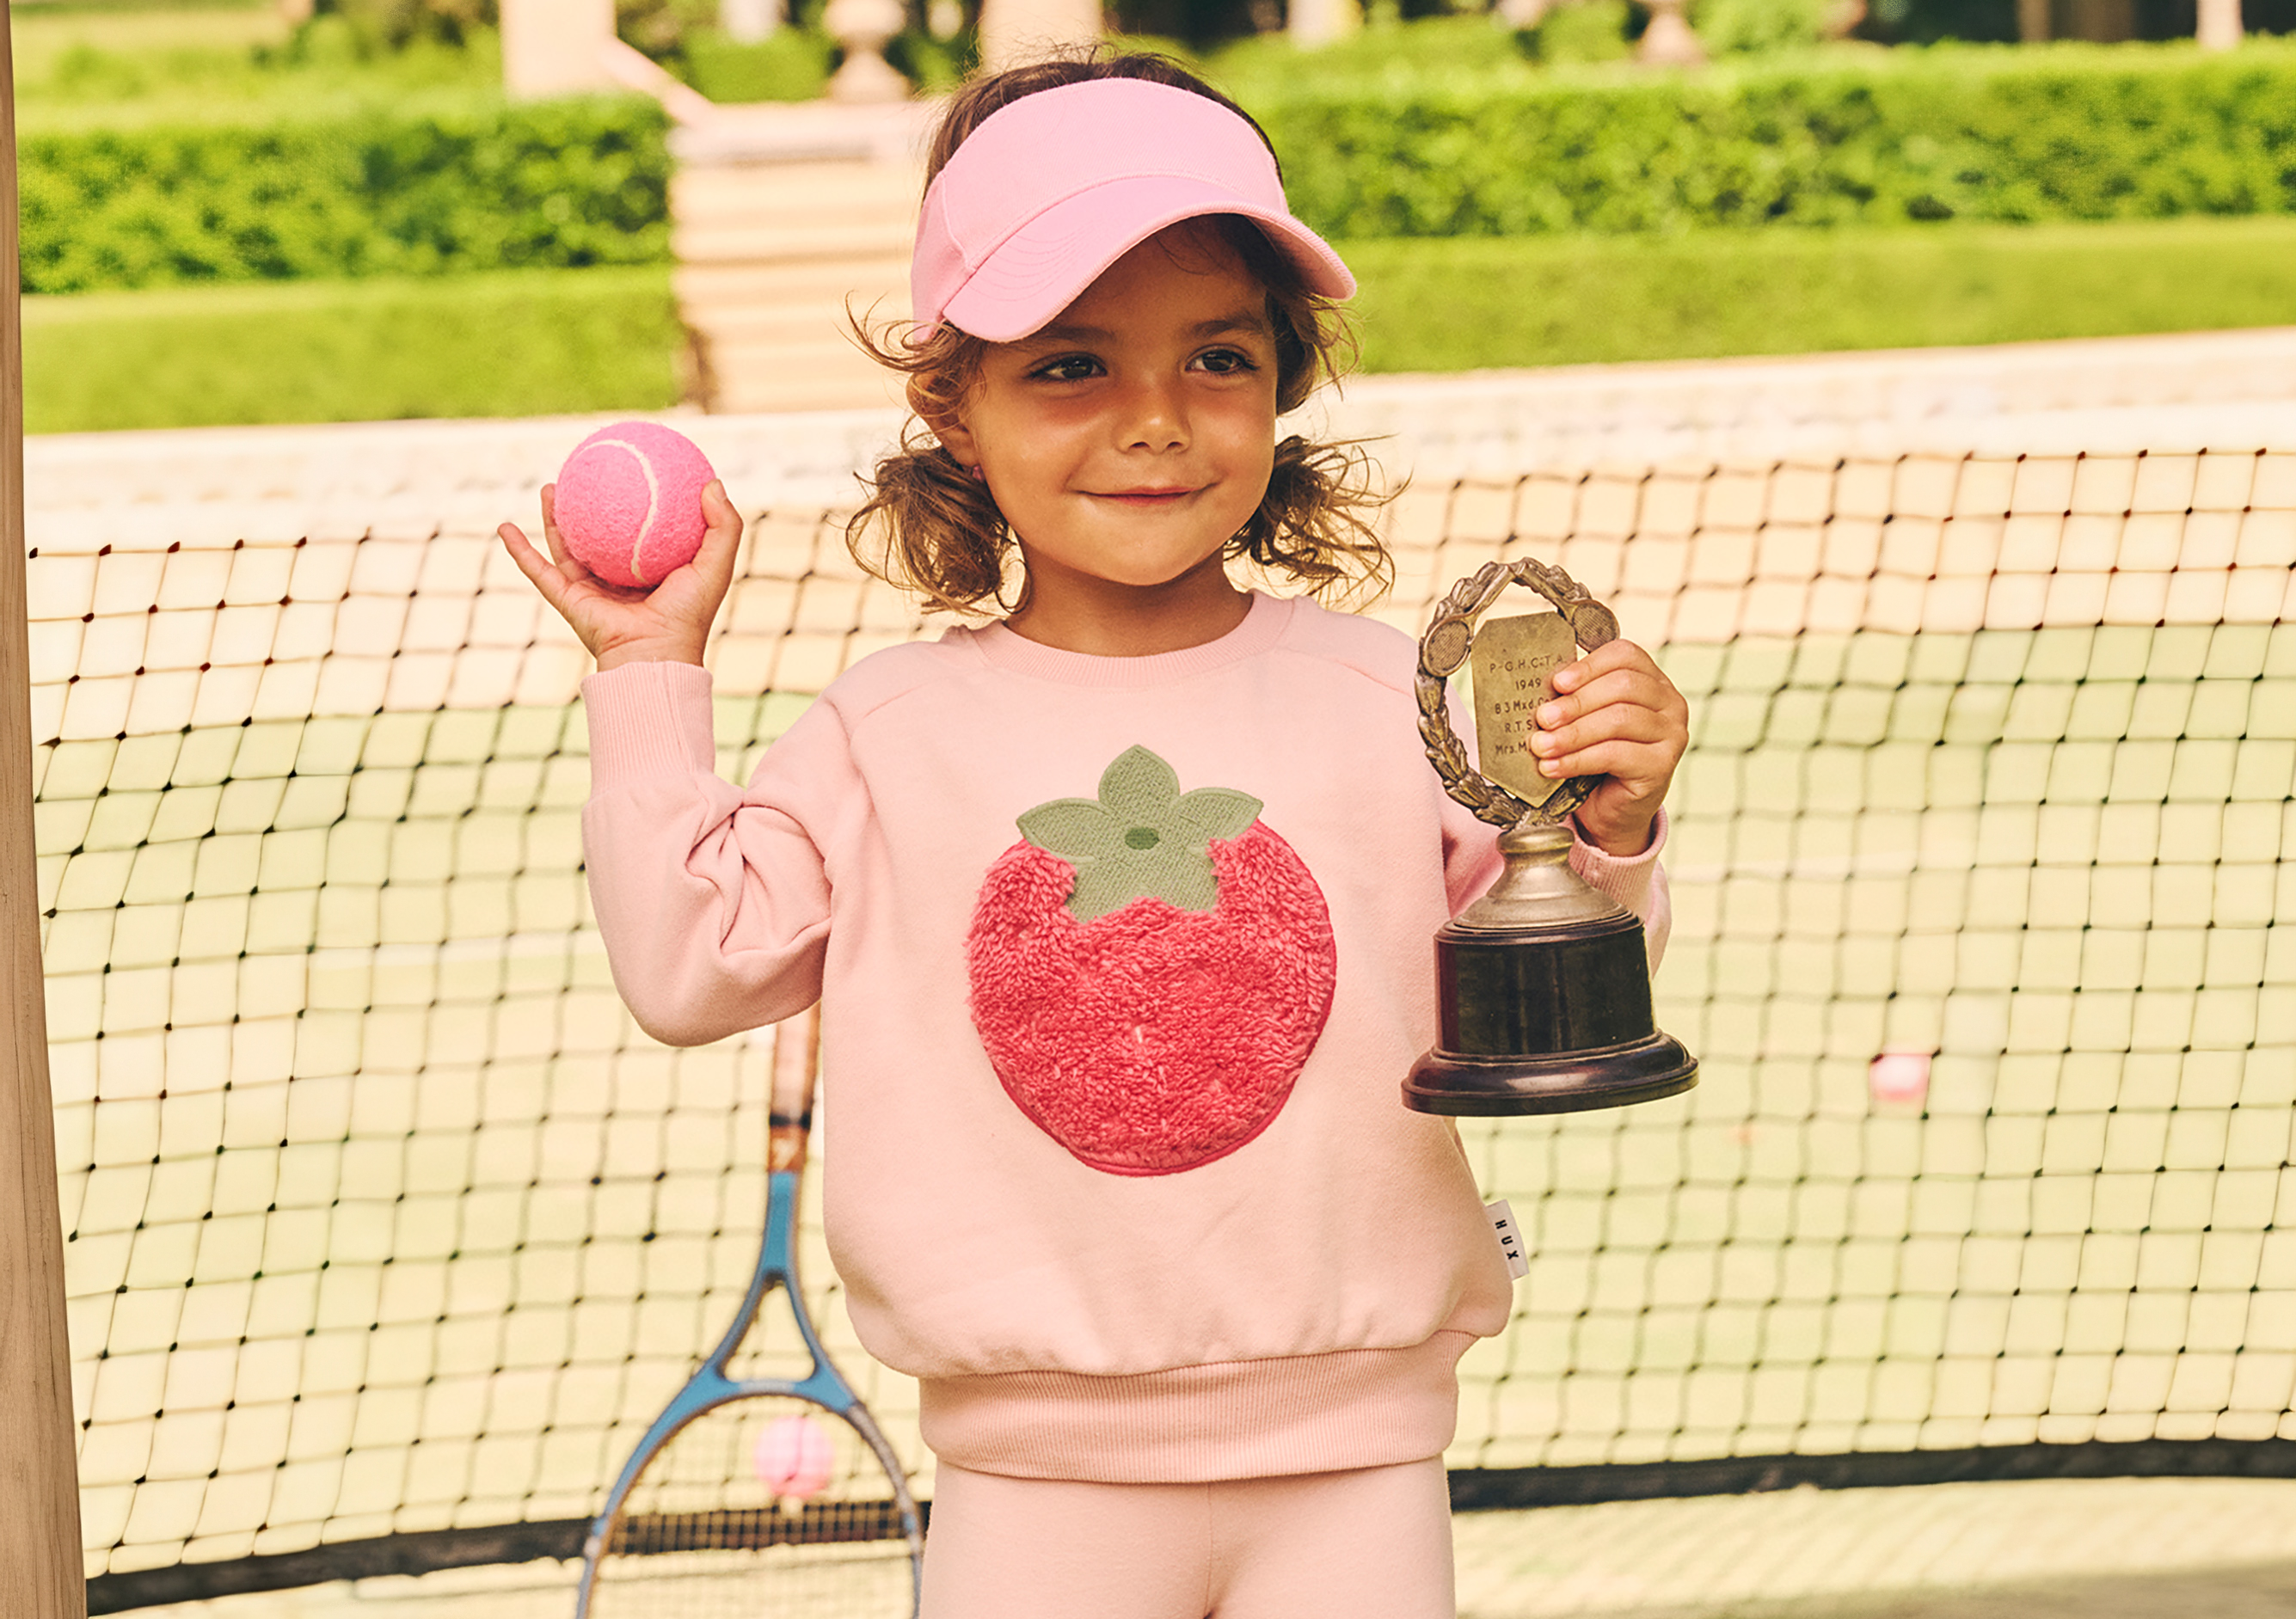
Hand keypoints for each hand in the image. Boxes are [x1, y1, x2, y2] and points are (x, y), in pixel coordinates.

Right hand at [497, 480, 742, 670]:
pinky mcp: (567, 600)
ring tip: (549, 488)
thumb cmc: (688, 614)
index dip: (638, 502)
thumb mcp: (716, 564)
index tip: (635, 471)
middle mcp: (619, 580)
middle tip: (587, 474)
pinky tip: (504, 527)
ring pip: (566, 546)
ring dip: (553, 518)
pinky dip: (519, 550)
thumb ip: (724, 526)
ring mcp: (590, 590)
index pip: (643, 530)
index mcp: (651, 572)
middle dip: (591, 506)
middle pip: (600, 535)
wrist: (653, 654)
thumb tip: (711, 482)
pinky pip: (538, 569)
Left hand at [1529, 638, 1687, 857]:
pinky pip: (1615, 754)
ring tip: (1541, 746)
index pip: (1625, 656)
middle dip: (1576, 702)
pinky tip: (1553, 767)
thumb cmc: (1597, 759)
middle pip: (1623, 686)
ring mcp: (1671, 734)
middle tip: (1542, 718)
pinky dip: (1578, 759)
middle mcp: (1669, 702)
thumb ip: (1574, 701)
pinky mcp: (1662, 765)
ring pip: (1619, 720)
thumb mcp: (1586, 721)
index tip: (1557, 683)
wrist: (1613, 810)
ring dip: (1573, 733)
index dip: (1589, 665)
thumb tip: (1540, 692)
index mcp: (1651, 680)